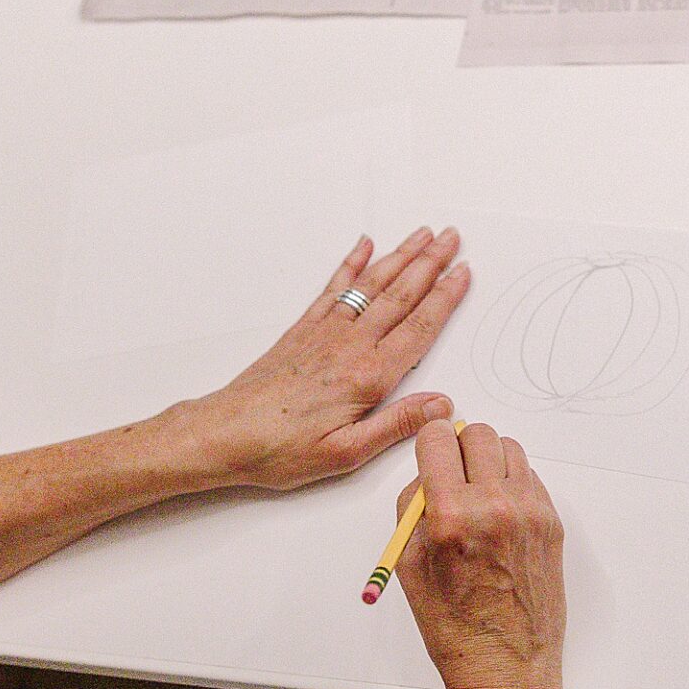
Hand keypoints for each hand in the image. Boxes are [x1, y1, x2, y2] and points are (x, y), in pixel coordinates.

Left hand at [171, 228, 470, 490]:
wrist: (224, 433)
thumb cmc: (281, 450)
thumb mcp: (347, 453)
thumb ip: (398, 424)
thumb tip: (442, 406)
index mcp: (368, 376)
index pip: (418, 329)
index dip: (445, 298)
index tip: (464, 273)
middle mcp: (349, 346)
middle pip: (400, 296)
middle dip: (430, 264)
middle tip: (453, 237)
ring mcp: (325, 333)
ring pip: (371, 285)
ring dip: (400, 257)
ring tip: (422, 235)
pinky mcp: (303, 331)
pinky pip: (334, 288)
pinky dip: (351, 264)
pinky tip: (364, 246)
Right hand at [396, 421, 566, 688]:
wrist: (508, 670)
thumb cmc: (455, 630)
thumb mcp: (408, 567)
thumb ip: (413, 508)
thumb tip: (426, 473)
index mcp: (452, 516)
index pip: (439, 438)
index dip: (430, 443)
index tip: (430, 452)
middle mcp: (495, 507)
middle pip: (478, 433)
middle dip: (459, 447)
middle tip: (452, 473)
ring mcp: (530, 513)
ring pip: (509, 448)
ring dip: (489, 461)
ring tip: (478, 493)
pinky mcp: (552, 523)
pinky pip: (530, 477)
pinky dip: (512, 483)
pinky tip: (499, 514)